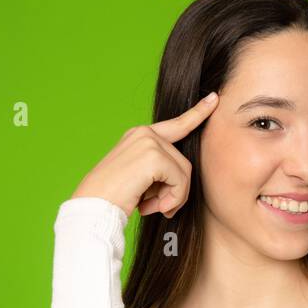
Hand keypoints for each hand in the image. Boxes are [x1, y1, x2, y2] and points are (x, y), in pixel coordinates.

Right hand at [70, 91, 219, 217]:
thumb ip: (161, 170)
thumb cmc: (115, 198)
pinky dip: (173, 199)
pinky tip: (154, 208)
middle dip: (177, 190)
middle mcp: (144, 133)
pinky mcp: (153, 155)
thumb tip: (185, 179)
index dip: (198, 113)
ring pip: (185, 172)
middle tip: (160, 208)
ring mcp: (149, 141)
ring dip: (174, 198)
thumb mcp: (140, 178)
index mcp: (140, 135)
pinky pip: (180, 181)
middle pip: (183, 162)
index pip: (176, 124)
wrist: (93, 206)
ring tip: (155, 209)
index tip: (214, 98)